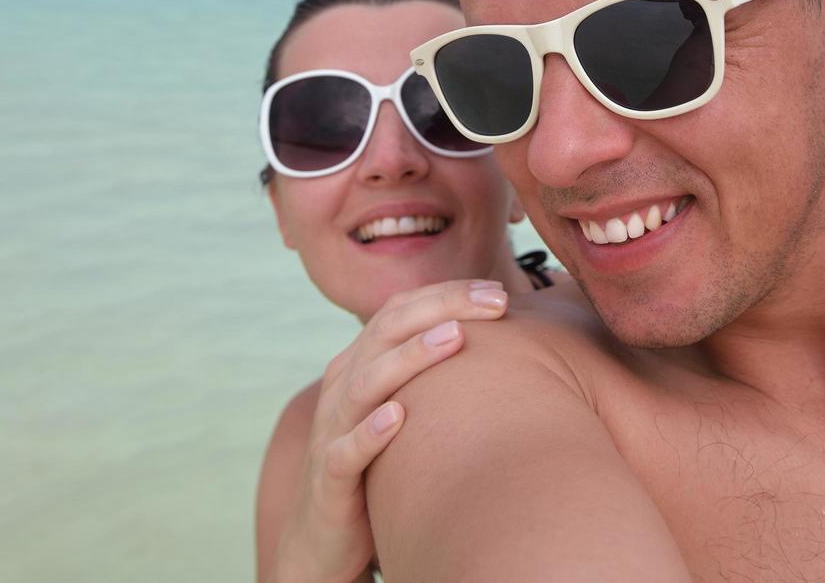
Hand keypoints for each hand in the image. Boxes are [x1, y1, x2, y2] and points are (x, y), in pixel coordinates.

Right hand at [270, 279, 509, 582]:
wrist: (324, 533)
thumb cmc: (379, 461)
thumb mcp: (400, 405)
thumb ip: (429, 371)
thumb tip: (493, 337)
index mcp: (360, 362)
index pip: (400, 310)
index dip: (448, 295)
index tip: (500, 292)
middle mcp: (344, 385)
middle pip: (387, 331)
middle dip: (443, 309)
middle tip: (496, 301)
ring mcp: (333, 429)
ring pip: (366, 382)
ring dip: (410, 357)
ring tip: (455, 337)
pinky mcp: (331, 476)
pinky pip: (346, 450)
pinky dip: (370, 432)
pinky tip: (399, 418)